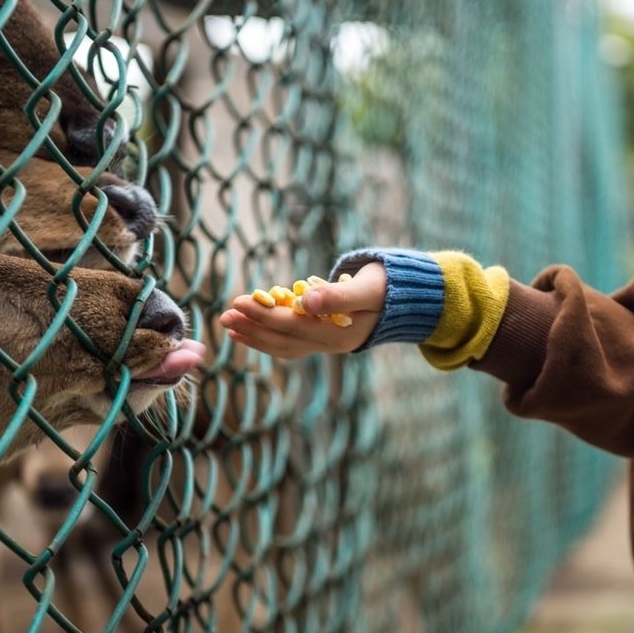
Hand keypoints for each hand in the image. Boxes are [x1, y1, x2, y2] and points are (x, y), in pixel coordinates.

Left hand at [218, 262, 385, 359]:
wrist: (409, 298)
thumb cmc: (389, 287)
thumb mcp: (367, 288)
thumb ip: (337, 296)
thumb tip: (306, 300)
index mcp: (339, 335)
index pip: (292, 326)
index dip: (263, 316)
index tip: (238, 303)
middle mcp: (330, 345)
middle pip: (283, 339)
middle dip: (252, 327)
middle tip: (224, 316)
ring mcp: (327, 344)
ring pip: (284, 345)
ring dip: (255, 335)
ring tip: (230, 326)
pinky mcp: (324, 337)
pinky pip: (291, 343)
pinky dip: (269, 338)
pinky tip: (250, 331)